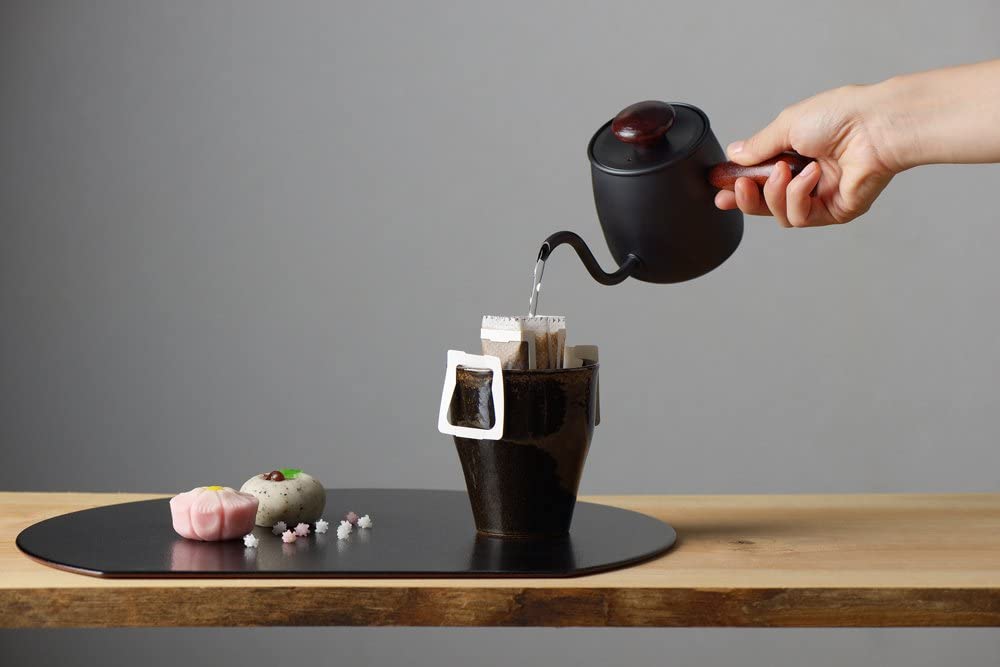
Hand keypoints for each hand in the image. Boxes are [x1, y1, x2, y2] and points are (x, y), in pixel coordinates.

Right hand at [714, 84, 901, 227]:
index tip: (720, 192)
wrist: (875, 125)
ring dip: (775, 193)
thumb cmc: (841, 115)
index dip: (739, 190)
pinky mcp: (835, 211)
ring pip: (780, 214)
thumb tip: (735, 154)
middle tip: (739, 188)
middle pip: (766, 204)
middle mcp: (808, 179)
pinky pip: (800, 216)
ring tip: (784, 170)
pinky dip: (798, 196)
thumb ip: (758, 146)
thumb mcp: (786, 125)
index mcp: (797, 156)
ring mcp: (822, 196)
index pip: (761, 180)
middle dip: (747, 199)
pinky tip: (809, 175)